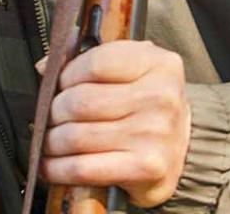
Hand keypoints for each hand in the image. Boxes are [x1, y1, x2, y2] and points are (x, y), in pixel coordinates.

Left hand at [41, 40, 190, 207]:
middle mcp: (160, 98)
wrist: (184, 149)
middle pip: (79, 102)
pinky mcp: (146, 168)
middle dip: (53, 112)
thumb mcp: (129, 72)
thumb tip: (45, 68)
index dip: (65, 76)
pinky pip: (83, 168)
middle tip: (50, 119)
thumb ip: (87, 60)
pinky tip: (52, 165)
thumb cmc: (147, 107)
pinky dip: (58, 169)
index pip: (94, 64)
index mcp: (158, 65)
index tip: (58, 86)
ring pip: (75, 136)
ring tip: (50, 142)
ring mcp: (155, 134)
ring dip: (51, 142)